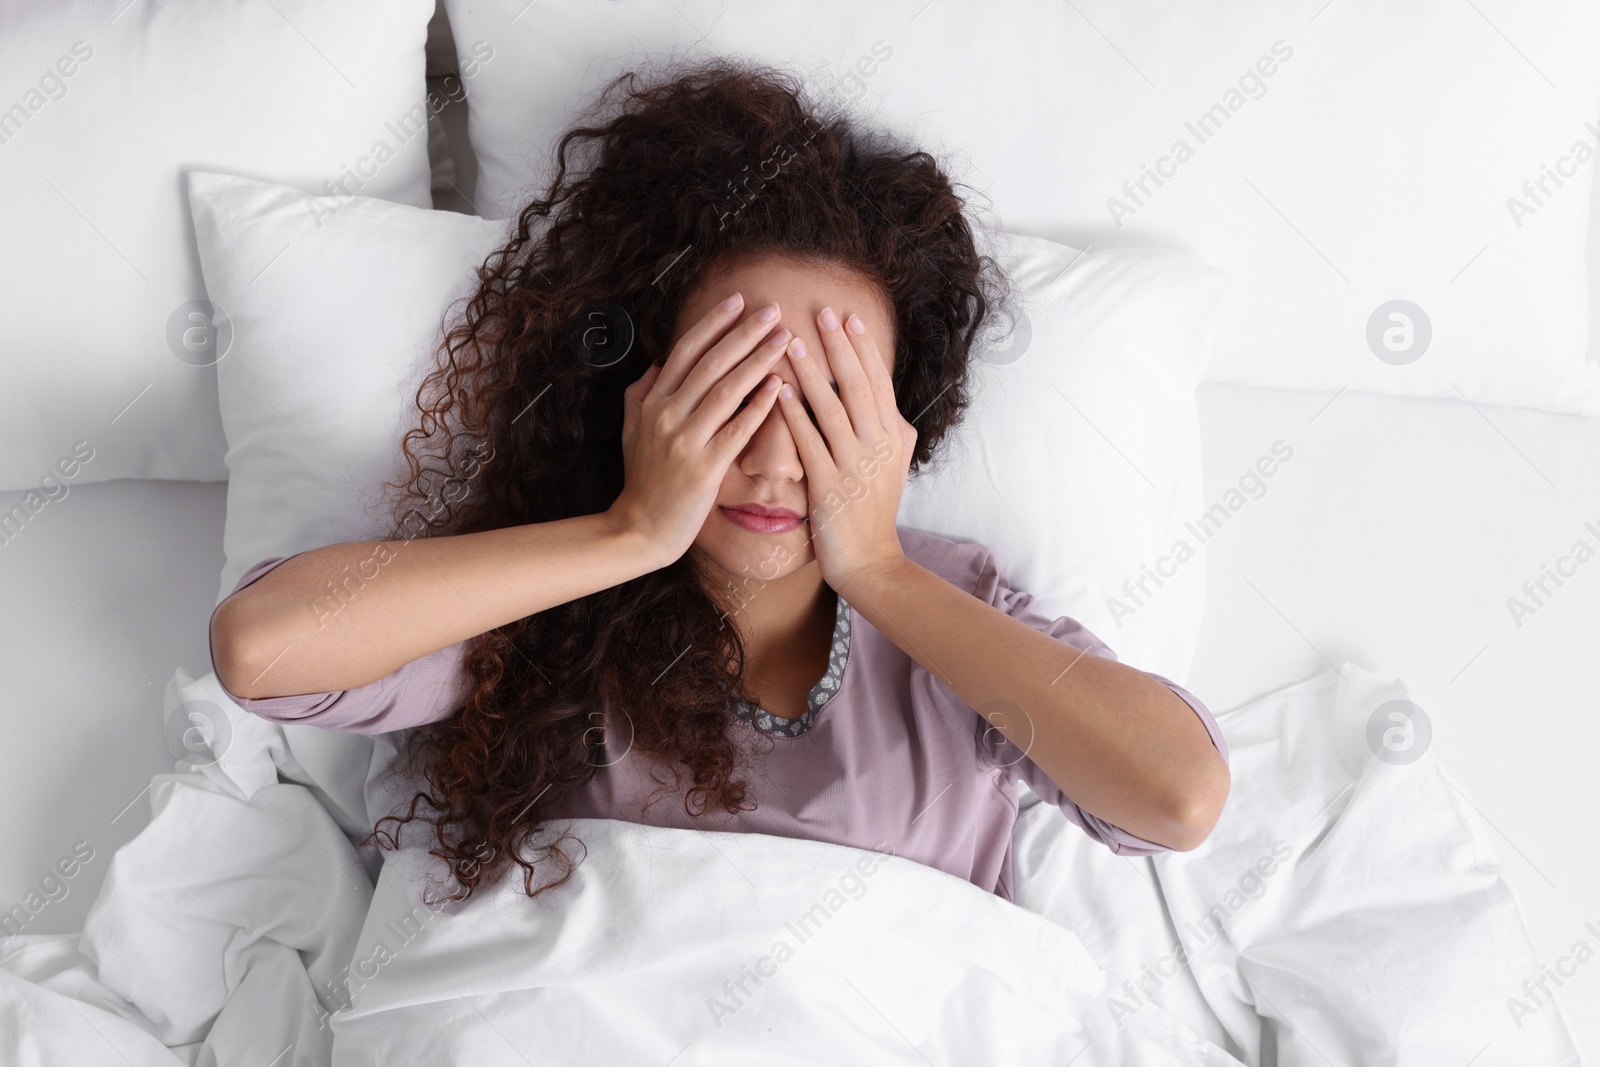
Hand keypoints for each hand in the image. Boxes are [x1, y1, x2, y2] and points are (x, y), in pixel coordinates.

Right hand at [610, 294, 792, 565]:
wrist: (639, 530)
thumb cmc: (642, 481)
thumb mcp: (631, 431)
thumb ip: (640, 394)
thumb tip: (656, 364)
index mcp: (653, 402)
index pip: (686, 351)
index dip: (713, 323)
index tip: (738, 301)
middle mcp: (667, 415)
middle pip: (710, 363)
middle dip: (744, 332)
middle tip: (773, 310)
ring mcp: (685, 441)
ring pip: (725, 390)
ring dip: (757, 360)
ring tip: (785, 339)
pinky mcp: (704, 469)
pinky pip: (736, 431)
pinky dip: (758, 406)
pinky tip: (779, 386)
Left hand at [776, 307, 915, 590]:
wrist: (870, 561)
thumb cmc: (875, 513)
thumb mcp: (895, 468)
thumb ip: (894, 434)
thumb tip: (892, 405)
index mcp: (893, 438)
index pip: (879, 384)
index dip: (863, 350)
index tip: (848, 319)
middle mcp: (878, 446)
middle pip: (859, 387)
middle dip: (840, 347)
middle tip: (823, 313)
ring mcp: (855, 465)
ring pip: (834, 409)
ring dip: (813, 373)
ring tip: (791, 342)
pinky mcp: (830, 485)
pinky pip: (811, 442)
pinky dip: (795, 414)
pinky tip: (779, 391)